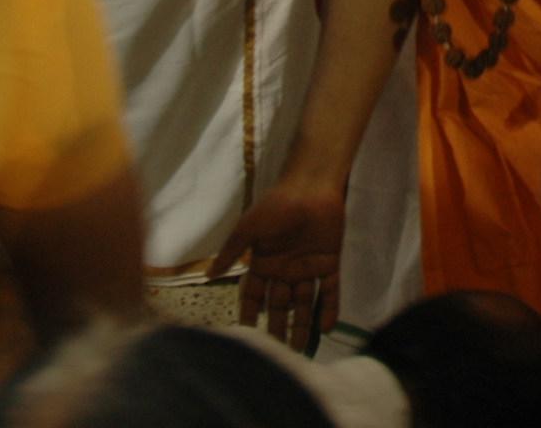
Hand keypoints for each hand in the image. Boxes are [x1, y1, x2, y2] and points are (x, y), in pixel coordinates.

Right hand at [211, 173, 345, 354]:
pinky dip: (329, 308)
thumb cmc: (276, 205)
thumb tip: (210, 273)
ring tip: (300, 351)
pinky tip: (325, 329)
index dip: (251, 313)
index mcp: (264, 262)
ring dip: (302, 325)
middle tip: (278, 354)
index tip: (247, 336)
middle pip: (280, 305)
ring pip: (305, 303)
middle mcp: (285, 269)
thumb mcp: (248, 228)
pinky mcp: (329, 263)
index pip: (254, 295)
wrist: (310, 187)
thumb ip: (231, 251)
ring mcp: (308, 267)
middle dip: (278, 328)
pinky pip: (330, 291)